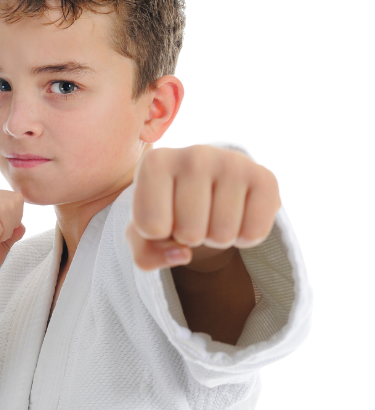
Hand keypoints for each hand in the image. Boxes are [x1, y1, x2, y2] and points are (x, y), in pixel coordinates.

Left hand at [125, 145, 281, 271]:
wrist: (208, 183)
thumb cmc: (169, 208)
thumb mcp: (144, 233)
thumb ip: (145, 254)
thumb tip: (183, 254)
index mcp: (155, 162)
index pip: (151, 228)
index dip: (158, 235)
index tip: (164, 214)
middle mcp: (194, 154)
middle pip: (189, 234)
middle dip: (190, 237)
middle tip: (194, 216)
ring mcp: (232, 162)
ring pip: (222, 236)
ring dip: (216, 238)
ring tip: (213, 213)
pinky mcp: (264, 177)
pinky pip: (253, 234)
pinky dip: (245, 238)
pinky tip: (238, 216)